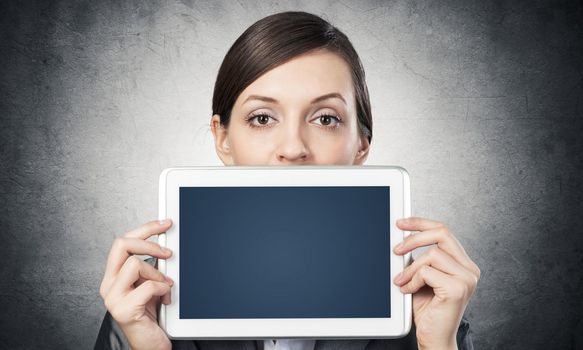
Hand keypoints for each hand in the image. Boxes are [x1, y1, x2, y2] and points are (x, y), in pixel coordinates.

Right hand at [99, 219, 173, 349]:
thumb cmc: (151, 315)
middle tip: (168, 252)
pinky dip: (163, 289)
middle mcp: (108, 284)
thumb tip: (165, 244)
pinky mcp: (124, 310)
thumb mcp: (150, 284)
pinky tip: (166, 298)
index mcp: (114, 275)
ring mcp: (113, 298)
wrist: (151, 344)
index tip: (165, 223)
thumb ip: (151, 266)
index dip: (145, 228)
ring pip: (135, 264)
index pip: (123, 241)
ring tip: (165, 286)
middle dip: (149, 243)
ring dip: (158, 273)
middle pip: (122, 244)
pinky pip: (148, 286)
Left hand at [393, 217, 480, 349]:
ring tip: (401, 281)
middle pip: (442, 233)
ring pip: (432, 254)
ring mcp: (466, 278)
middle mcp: (469, 269)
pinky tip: (407, 290)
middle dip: (414, 237)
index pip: (443, 231)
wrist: (433, 338)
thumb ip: (419, 259)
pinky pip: (427, 271)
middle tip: (396, 249)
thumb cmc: (427, 309)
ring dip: (410, 268)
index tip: (401, 223)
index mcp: (462, 263)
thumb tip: (401, 238)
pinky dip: (412, 280)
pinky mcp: (457, 289)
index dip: (421, 223)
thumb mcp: (421, 277)